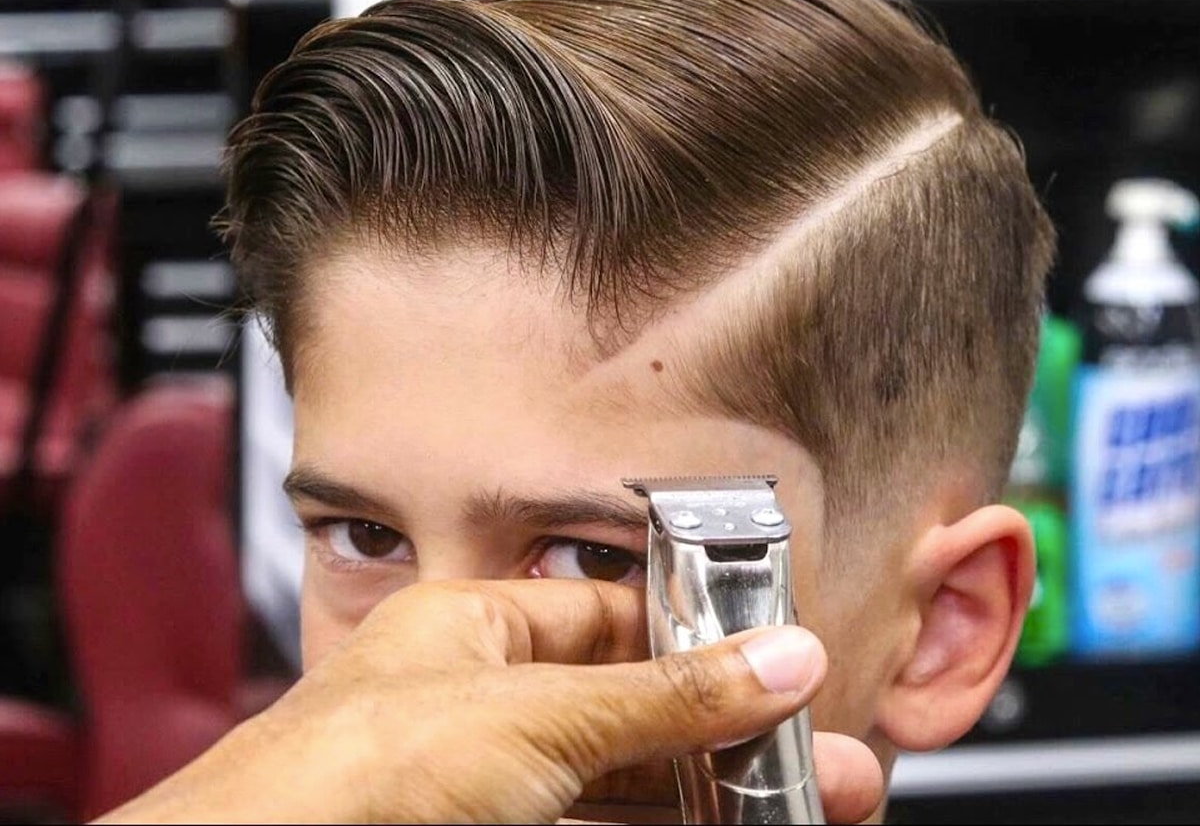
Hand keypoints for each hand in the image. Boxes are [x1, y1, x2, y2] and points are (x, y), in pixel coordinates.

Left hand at [94, 580, 883, 823]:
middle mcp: (477, 707)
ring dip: (711, 799)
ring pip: (619, 787)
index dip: (692, 636)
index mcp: (470, 632)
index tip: (769, 661)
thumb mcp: (533, 720)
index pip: (608, 617)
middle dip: (728, 735)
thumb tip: (774, 658)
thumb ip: (660, 698)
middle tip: (818, 762)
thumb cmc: (341, 781)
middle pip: (629, 712)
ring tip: (805, 807)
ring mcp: (484, 789)